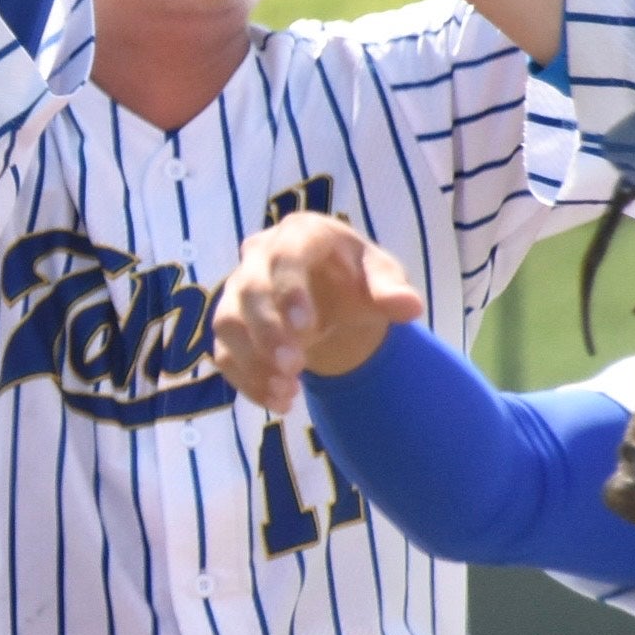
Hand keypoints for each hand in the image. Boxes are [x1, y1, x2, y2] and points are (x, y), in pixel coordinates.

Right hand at [209, 213, 425, 414]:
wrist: (335, 300)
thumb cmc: (358, 281)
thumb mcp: (382, 279)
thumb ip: (392, 290)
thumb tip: (410, 307)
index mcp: (302, 234)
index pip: (285, 255)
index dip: (289, 290)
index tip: (306, 329)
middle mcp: (261, 255)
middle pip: (249, 289)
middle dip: (268, 332)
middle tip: (294, 367)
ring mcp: (239, 289)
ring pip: (227, 322)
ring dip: (253, 360)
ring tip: (287, 392)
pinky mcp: (231, 322)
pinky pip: (224, 352)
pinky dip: (247, 380)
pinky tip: (279, 401)